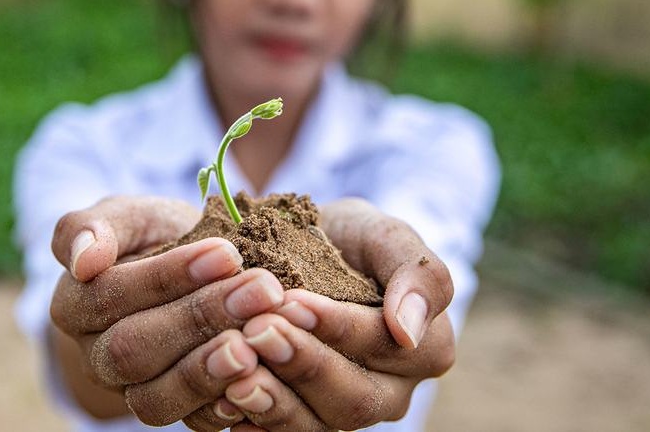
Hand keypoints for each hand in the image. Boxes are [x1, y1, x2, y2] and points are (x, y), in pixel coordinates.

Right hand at [49, 196, 286, 425]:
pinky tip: (259, 379)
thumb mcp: (130, 217)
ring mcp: (131, 391)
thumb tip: (84, 259)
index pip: (110, 295)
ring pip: (155, 398)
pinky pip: (190, 423)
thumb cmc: (156, 238)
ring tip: (257, 341)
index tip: (227, 252)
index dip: (167, 276)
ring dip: (210, 370)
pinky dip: (224, 407)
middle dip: (200, 318)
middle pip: (133, 350)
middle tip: (261, 290)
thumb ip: (93, 226)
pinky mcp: (172, 410)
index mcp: (75, 304)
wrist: (191, 274)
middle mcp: (96, 356)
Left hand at [184, 198, 455, 430]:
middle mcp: (390, 392)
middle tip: (256, 331)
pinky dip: (254, 423)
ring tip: (237, 374)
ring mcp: (343, 412)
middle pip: (353, 398)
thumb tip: (408, 330)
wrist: (305, 254)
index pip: (385, 345)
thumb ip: (415, 271)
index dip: (338, 327)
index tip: (292, 301)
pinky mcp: (305, 421)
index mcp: (424, 348)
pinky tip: (225, 401)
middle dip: (302, 364)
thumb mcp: (384, 236)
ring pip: (316, 425)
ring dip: (274, 401)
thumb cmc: (350, 241)